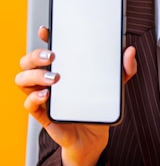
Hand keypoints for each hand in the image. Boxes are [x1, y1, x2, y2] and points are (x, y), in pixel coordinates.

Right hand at [15, 26, 136, 165]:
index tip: (47, 30)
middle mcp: (48, 79)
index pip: (46, 47)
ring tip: (54, 78)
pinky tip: (47, 96)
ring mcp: (44, 96)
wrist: (95, 136)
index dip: (43, 36)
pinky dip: (34, 98)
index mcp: (62, 67)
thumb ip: (124, 69)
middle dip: (35, 55)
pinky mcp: (43, 114)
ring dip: (34, 75)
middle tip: (53, 56)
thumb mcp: (114, 86)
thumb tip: (130, 52)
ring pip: (23, 80)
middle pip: (28, 61)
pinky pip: (28, 104)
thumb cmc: (98, 106)